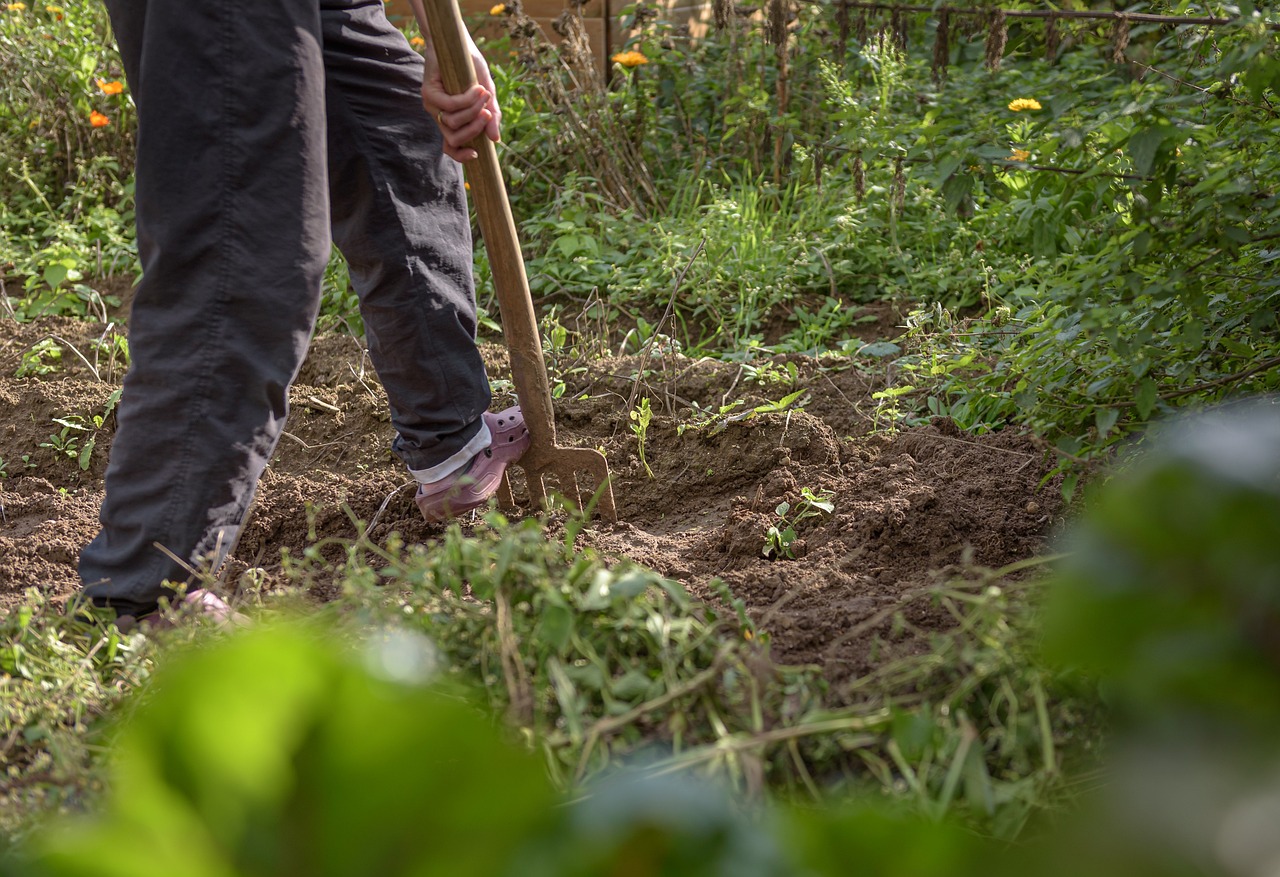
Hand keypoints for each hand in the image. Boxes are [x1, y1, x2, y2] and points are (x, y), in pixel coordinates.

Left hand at [421, 33, 501, 162]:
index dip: (461, 156)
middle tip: (488, 113)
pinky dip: (467, 99)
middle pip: (454, 139)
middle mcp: (438, 115)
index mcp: (450, 120)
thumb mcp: (486, 94)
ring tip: (484, 94)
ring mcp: (431, 105)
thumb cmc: (471, 66)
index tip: (477, 155)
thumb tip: (496, 139)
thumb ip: (490, 115)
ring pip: (453, 123)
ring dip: (473, 111)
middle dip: (474, 129)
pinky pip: (451, 106)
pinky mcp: (428, 93)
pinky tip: (477, 89)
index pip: (450, 147)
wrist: (457, 41)